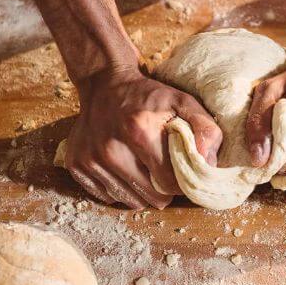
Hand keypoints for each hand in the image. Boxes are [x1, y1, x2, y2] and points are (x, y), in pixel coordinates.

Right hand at [65, 65, 221, 208]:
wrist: (105, 83)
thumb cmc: (148, 97)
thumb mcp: (183, 102)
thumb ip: (205, 129)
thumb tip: (209, 163)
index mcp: (138, 131)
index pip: (169, 182)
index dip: (180, 183)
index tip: (181, 173)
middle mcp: (110, 148)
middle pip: (149, 197)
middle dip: (162, 190)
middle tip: (163, 171)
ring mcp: (90, 159)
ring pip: (128, 201)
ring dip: (141, 191)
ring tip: (143, 168)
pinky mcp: (76, 165)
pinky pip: (106, 196)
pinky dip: (119, 188)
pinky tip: (124, 168)